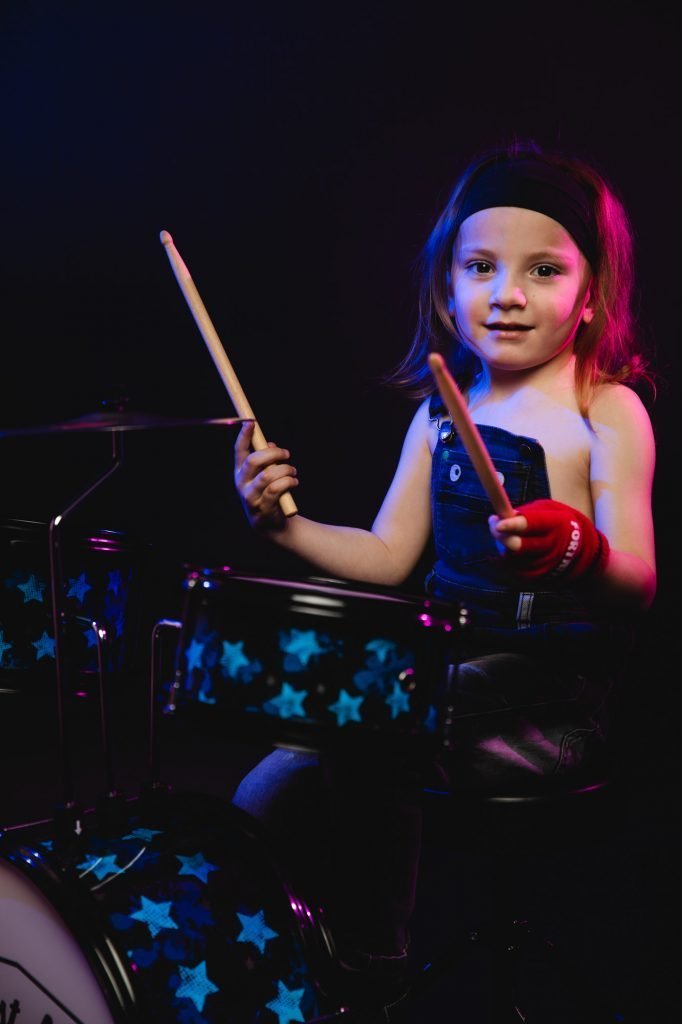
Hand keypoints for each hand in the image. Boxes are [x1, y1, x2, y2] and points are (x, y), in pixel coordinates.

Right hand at [234, 421, 298, 528]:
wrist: (273, 525)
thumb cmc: (270, 494)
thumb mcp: (267, 475)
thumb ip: (268, 460)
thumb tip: (271, 444)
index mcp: (240, 473)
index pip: (239, 451)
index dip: (244, 436)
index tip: (251, 422)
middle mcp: (241, 484)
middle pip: (253, 460)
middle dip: (273, 453)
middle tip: (286, 453)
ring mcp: (250, 497)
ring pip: (268, 475)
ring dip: (285, 469)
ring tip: (293, 471)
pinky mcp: (262, 508)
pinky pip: (277, 489)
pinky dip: (289, 481)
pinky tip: (294, 481)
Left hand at [488, 498, 609, 580]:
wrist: (583, 556)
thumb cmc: (561, 525)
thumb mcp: (552, 511)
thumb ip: (528, 513)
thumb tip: (501, 517)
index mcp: (557, 525)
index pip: (531, 525)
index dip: (512, 525)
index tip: (497, 523)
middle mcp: (551, 547)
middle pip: (518, 546)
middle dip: (501, 536)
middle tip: (494, 524)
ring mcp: (544, 566)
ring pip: (511, 557)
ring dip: (503, 544)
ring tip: (508, 533)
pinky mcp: (537, 578)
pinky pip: (513, 567)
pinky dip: (508, 556)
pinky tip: (514, 548)